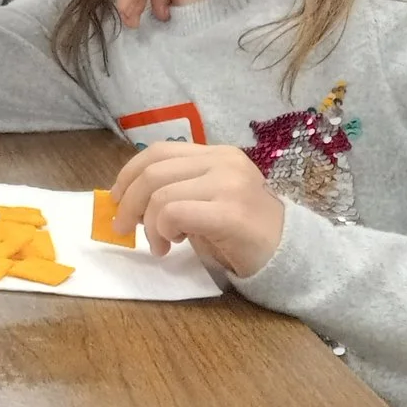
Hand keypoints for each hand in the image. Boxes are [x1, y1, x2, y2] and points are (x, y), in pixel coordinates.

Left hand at [110, 142, 285, 278]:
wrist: (291, 254)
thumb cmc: (243, 232)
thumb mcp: (205, 202)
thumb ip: (174, 192)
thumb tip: (126, 200)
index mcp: (217, 154)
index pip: (159, 151)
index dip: (128, 174)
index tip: (116, 198)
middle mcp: (223, 162)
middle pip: (153, 171)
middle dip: (128, 202)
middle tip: (124, 228)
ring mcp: (229, 184)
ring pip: (161, 194)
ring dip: (148, 224)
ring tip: (159, 244)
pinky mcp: (230, 212)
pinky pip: (175, 212)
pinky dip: (162, 229)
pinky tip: (172, 243)